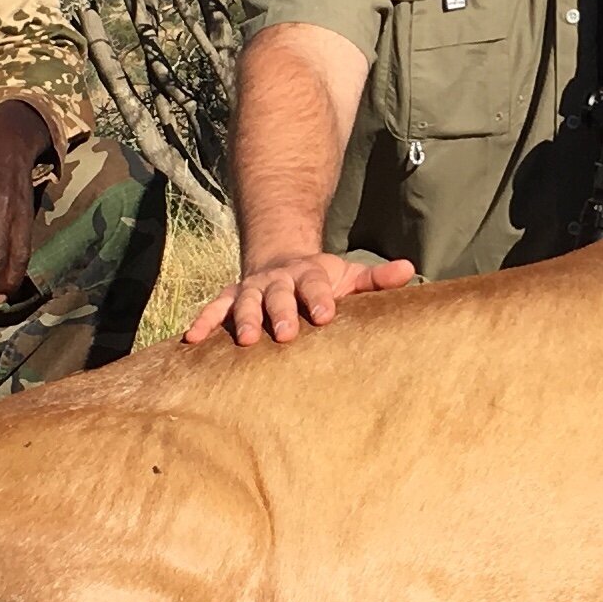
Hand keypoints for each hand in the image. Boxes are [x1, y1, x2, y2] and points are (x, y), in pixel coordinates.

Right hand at [183, 249, 416, 346]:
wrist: (280, 261)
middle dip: (281, 312)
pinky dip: (203, 321)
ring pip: (245, 301)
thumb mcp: (349, 276)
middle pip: (278, 294)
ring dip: (244, 319)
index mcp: (308, 274)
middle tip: (287, 333)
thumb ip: (377, 279)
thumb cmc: (321, 281)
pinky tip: (191, 339)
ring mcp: (251, 289)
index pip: (314, 285)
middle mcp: (277, 280)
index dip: (319, 298)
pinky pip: (215, 309)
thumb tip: (411, 270)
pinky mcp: (230, 300)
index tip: (326, 314)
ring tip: (245, 340)